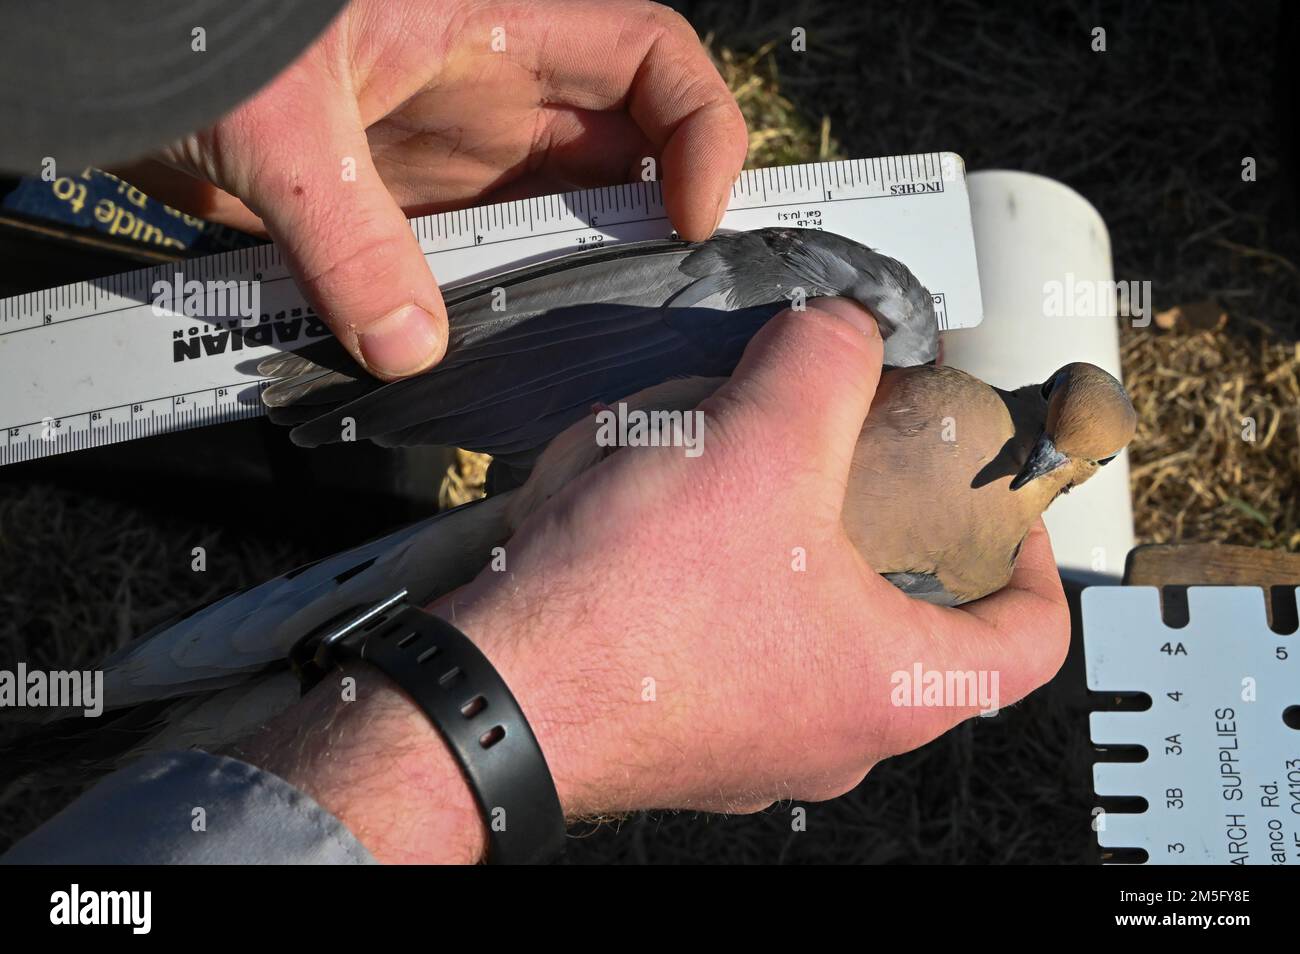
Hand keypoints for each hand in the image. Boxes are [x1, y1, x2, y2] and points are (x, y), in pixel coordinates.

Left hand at [117, 0, 746, 378]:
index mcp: (500, 27)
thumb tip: (409, 348)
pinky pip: (475, 270)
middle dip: (650, 231)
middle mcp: (493, 99)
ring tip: (583, 353)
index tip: (694, 214)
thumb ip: (348, 235)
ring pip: (554, 226)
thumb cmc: (194, 24)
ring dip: (570, 285)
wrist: (113, 54)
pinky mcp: (403, 217)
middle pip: (622, 161)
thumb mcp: (278, 114)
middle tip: (658, 311)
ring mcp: (452, 162)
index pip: (652, 58)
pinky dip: (489, 315)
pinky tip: (490, 362)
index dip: (701, 128)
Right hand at [455, 298, 1070, 817]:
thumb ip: (828, 362)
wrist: (489, 695)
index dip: (1040, 564)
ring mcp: (750, 739)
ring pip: (807, 628)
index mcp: (890, 687)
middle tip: (864, 467)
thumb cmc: (630, 612)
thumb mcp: (760, 442)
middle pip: (909, 623)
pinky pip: (724, 639)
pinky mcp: (678, 728)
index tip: (1012, 516)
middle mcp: (829, 733)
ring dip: (788, 543)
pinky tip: (656, 519)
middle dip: (890, 529)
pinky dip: (712, 575)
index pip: (1029, 642)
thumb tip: (845, 330)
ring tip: (738, 473)